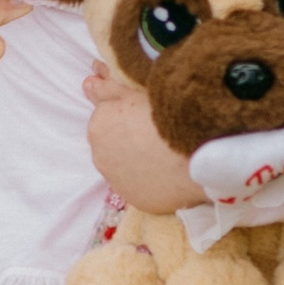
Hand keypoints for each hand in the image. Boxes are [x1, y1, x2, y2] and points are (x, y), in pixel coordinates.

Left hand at [81, 64, 198, 209]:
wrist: (196, 153)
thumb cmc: (166, 114)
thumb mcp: (134, 91)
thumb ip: (106, 88)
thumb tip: (87, 84)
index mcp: (97, 126)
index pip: (106, 118)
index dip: (128, 115)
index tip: (147, 116)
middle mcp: (99, 157)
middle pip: (112, 144)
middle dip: (129, 139)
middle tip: (157, 134)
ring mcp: (117, 182)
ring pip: (124, 166)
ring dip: (137, 160)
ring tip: (165, 153)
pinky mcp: (136, 200)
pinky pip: (139, 187)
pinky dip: (149, 181)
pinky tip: (167, 172)